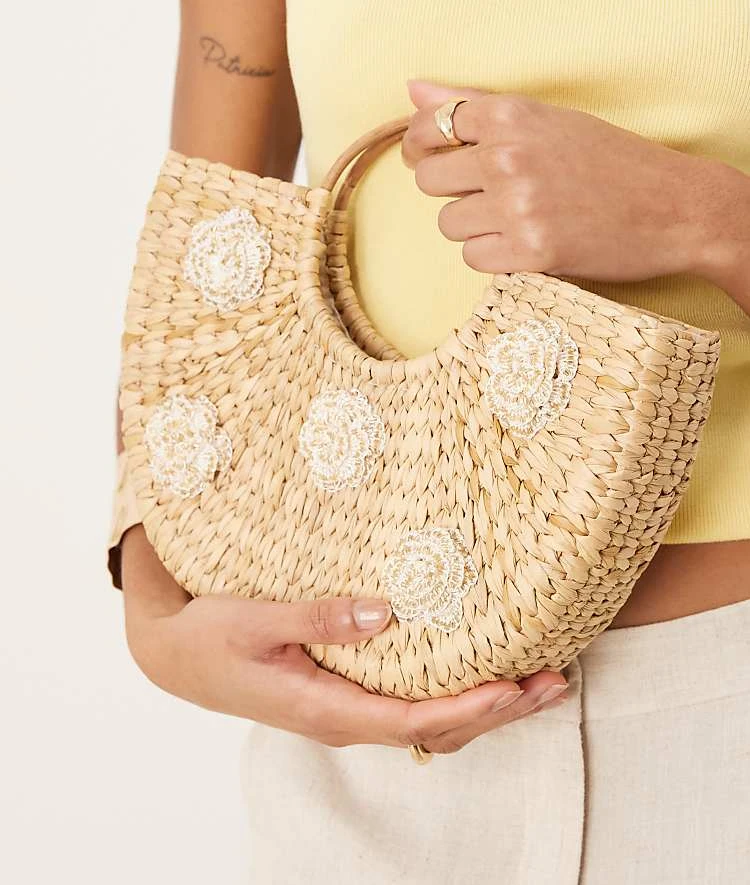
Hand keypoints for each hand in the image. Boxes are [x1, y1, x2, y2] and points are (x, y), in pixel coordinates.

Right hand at [121, 525, 568, 753]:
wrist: (175, 656)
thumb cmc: (211, 638)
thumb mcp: (256, 621)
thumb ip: (318, 618)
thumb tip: (384, 613)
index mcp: (326, 709)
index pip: (415, 721)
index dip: (472, 708)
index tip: (518, 686)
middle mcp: (343, 720)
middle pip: (436, 730)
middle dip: (498, 710)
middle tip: (554, 682)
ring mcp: (344, 712)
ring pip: (428, 724)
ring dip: (483, 707)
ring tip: (534, 683)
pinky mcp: (342, 696)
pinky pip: (409, 708)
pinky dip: (452, 698)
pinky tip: (475, 678)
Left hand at [401, 79, 749, 288]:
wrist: (674, 207)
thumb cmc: (611, 159)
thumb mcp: (547, 119)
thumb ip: (475, 105)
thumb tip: (412, 89)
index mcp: (511, 115)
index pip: (429, 126)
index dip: (422, 145)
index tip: (430, 154)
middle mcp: (508, 157)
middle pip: (429, 179)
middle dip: (450, 188)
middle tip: (484, 192)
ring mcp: (517, 208)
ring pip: (449, 223)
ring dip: (473, 225)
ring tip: (514, 218)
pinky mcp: (529, 253)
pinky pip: (473, 258)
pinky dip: (493, 255)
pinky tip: (524, 242)